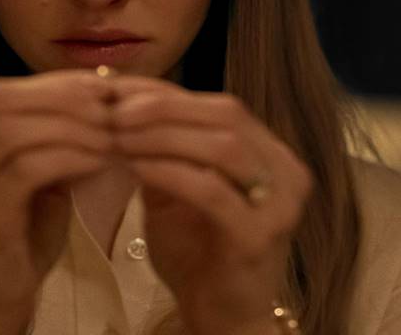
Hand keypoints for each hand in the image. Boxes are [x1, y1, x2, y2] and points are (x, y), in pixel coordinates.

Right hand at [0, 70, 114, 333]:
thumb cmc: (10, 252)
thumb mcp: (26, 187)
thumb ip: (44, 147)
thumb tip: (93, 105)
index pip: (1, 93)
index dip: (54, 85)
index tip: (101, 87)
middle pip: (4, 99)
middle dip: (64, 96)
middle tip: (112, 101)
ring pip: (16, 128)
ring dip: (73, 125)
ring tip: (114, 131)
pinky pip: (28, 166)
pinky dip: (70, 156)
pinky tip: (100, 161)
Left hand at [109, 76, 313, 334]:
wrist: (221, 317)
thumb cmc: (199, 253)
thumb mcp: (176, 191)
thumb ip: (163, 150)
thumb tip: (121, 100)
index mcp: (271, 154)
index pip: (221, 105)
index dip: (167, 92)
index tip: (115, 88)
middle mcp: (286, 172)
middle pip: (225, 116)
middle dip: (163, 107)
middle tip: (113, 109)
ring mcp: (279, 205)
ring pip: (222, 146)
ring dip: (163, 135)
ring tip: (117, 133)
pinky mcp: (259, 236)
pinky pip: (211, 191)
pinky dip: (169, 171)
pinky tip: (134, 165)